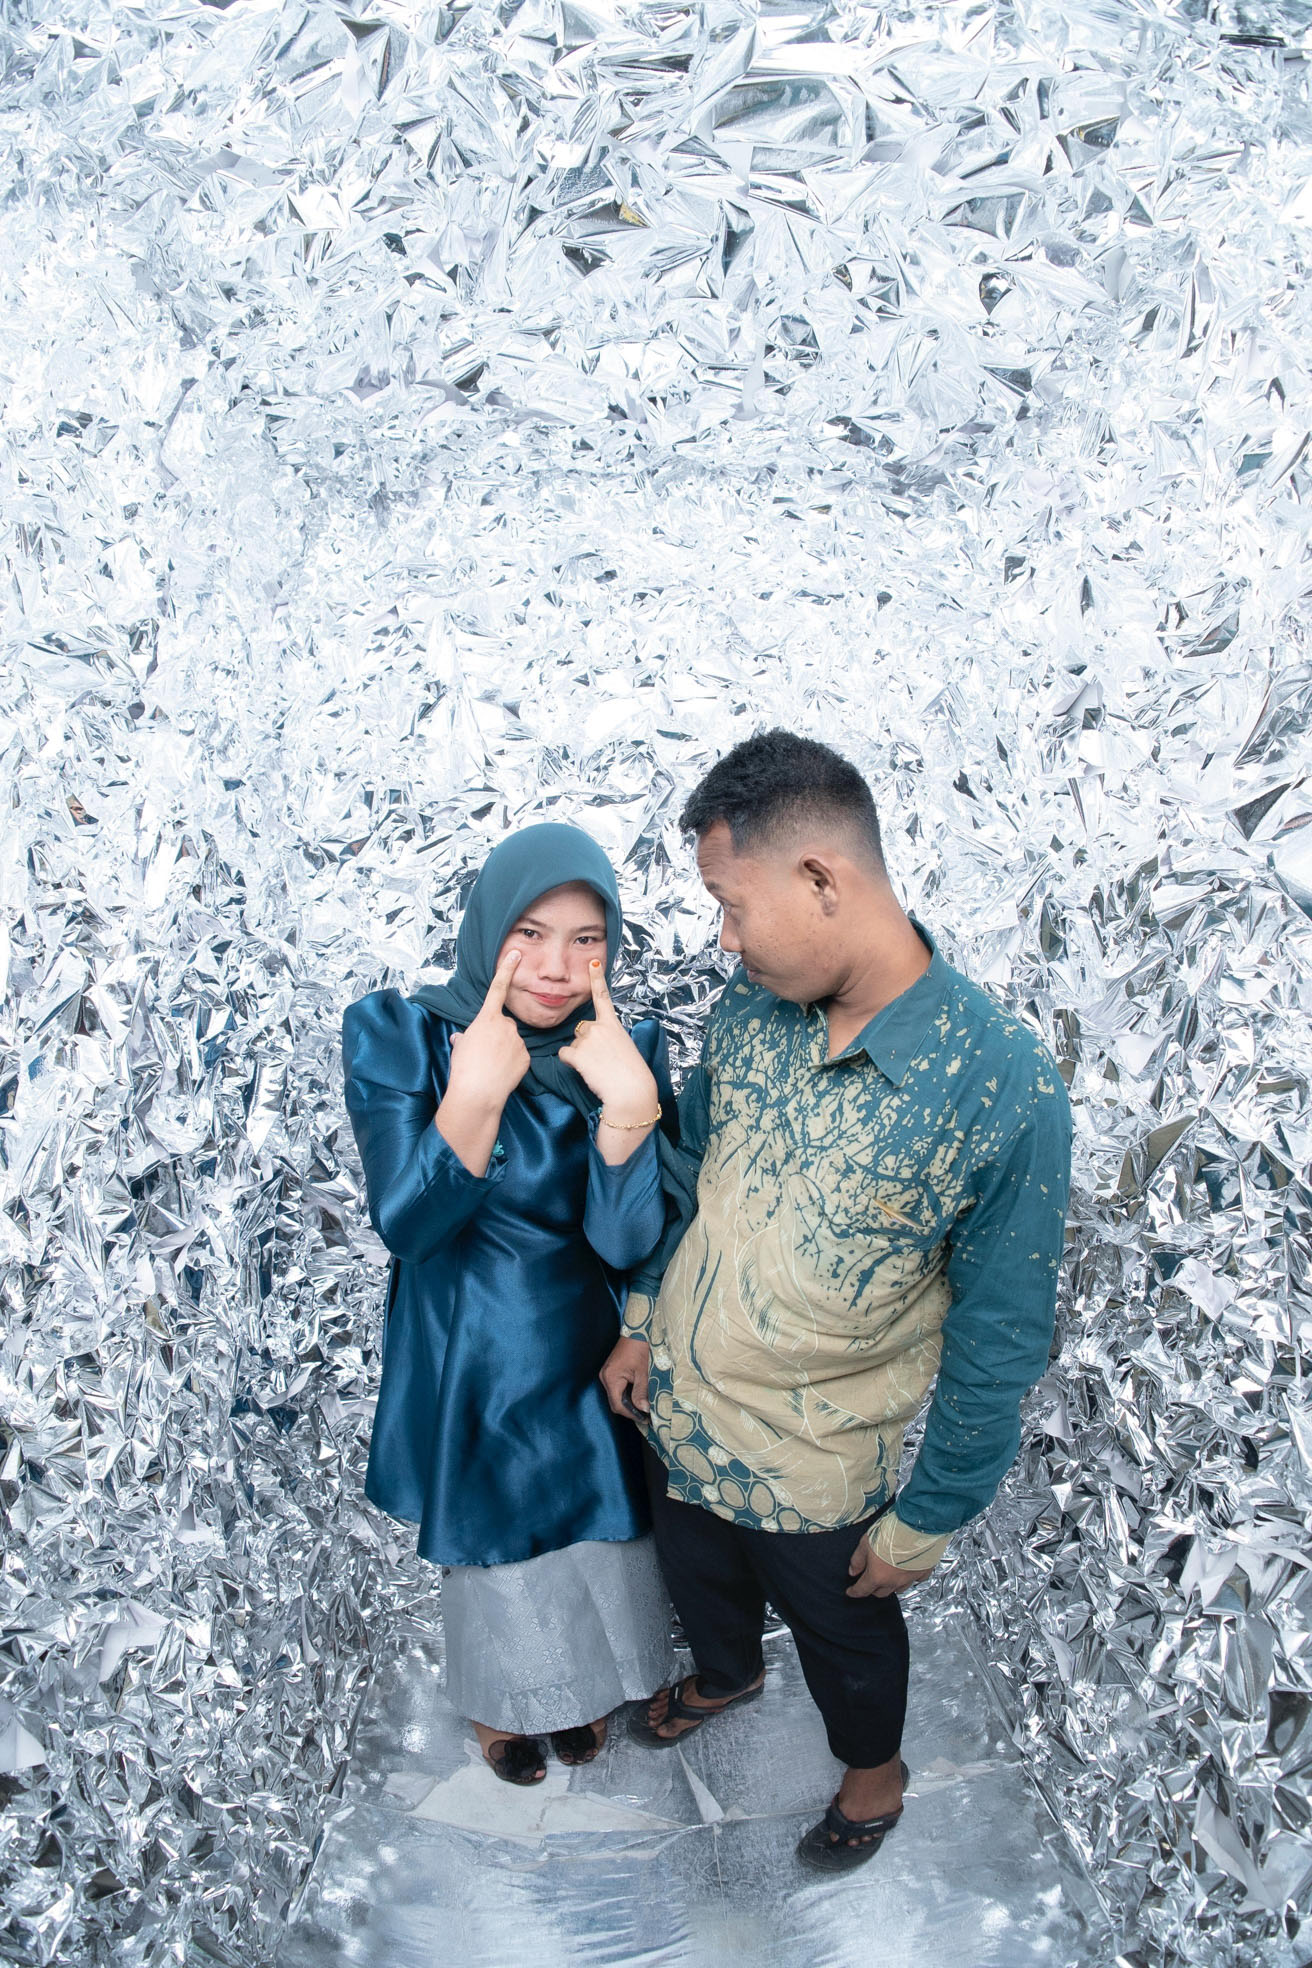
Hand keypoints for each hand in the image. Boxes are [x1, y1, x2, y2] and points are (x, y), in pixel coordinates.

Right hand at [446, 949, 530, 1110]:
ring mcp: (518, 1040)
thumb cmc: (464, 1068)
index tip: (515, 954)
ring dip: (504, 1050)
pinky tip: (502, 1073)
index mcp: (487, 1018)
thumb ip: (464, 1038)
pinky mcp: (526, 1057)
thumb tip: (462, 1039)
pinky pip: (519, 1056)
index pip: (498, 988)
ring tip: (491, 1066)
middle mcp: (505, 1025)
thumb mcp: (459, 1048)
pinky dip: (512, 1063)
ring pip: (512, 1042)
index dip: (506, 969)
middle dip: (496, 1037)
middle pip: (503, 1026)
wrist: (478, 1092)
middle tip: (484, 1055)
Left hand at [557, 962, 658, 1123]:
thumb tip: (591, 1043)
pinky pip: (565, 1054)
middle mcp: (599, 1027)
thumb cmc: (631, 1074)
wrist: (631, 1090)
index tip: (593, 961)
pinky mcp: (578, 1053)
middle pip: (582, 1029)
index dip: (597, 978)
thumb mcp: (625, 1048)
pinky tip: (585, 1070)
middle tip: (601, 1060)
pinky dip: (571, 1063)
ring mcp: (588, 1039)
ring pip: (574, 1044)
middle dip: (586, 1042)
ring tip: (597, 1067)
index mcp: (614, 1024)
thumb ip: (609, 1038)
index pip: (603, 997)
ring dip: (580, 1055)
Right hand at [599, 1336, 650, 1420]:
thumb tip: (643, 1410)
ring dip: (628, 1402)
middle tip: (645, 1415)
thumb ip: (642, 1392)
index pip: (617, 1405)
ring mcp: (606, 1373)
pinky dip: (626, 1393)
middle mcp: (605, 1376)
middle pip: (615, 1401)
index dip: (631, 1414)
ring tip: (643, 1406)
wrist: (638, 1330)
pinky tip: (637, 1395)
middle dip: (630, 1410)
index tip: (644, 1419)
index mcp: (611, 1377)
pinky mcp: (611, 1370)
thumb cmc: (641, 1348)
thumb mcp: (643, 1372)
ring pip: (616, 1395)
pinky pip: (617, 1388)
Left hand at [845, 1535, 934, 1599]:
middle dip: (873, 1589)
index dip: (854, 1592)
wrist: (915, 1527)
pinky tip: (908, 1570)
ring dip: (891, 1585)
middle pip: (880, 1593)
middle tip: (869, 1581)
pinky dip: (910, 1578)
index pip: (862, 1590)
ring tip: (888, 1576)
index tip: (851, 1592)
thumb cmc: (890, 1533)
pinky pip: (916, 1580)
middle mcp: (894, 1581)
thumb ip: (858, 1560)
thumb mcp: (865, 1543)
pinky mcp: (923, 1572)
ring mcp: (910, 1578)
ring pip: (898, 1589)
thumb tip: (853, 1571)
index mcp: (877, 1576)